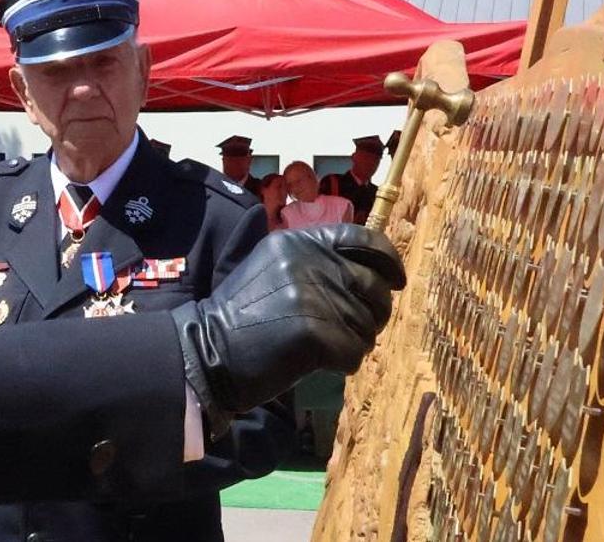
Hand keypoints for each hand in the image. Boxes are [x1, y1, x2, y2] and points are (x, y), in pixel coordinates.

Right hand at [170, 224, 405, 420]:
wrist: (207, 352)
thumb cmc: (240, 316)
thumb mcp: (272, 268)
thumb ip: (314, 262)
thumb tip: (369, 273)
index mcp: (299, 241)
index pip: (363, 239)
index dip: (388, 259)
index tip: (396, 280)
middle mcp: (310, 262)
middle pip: (374, 286)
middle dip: (375, 312)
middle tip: (357, 329)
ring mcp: (313, 297)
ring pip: (367, 324)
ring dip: (355, 342)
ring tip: (327, 349)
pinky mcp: (316, 333)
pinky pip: (354, 352)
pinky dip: (344, 364)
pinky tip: (320, 364)